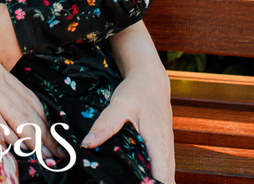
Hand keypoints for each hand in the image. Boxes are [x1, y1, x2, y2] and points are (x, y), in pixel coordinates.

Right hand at [0, 15, 50, 156]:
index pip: (26, 95)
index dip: (40, 116)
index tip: (49, 134)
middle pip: (25, 105)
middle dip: (42, 130)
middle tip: (54, 151)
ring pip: (13, 110)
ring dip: (29, 134)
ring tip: (41, 152)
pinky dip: (3, 128)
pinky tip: (12, 142)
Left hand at [83, 60, 174, 183]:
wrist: (151, 80)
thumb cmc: (137, 91)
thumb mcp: (120, 104)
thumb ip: (105, 124)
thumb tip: (86, 144)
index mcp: (159, 144)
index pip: (161, 178)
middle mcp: (167, 151)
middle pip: (165, 181)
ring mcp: (167, 152)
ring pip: (165, 177)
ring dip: (151, 183)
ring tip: (127, 181)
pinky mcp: (163, 150)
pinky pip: (161, 170)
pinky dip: (151, 177)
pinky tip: (136, 178)